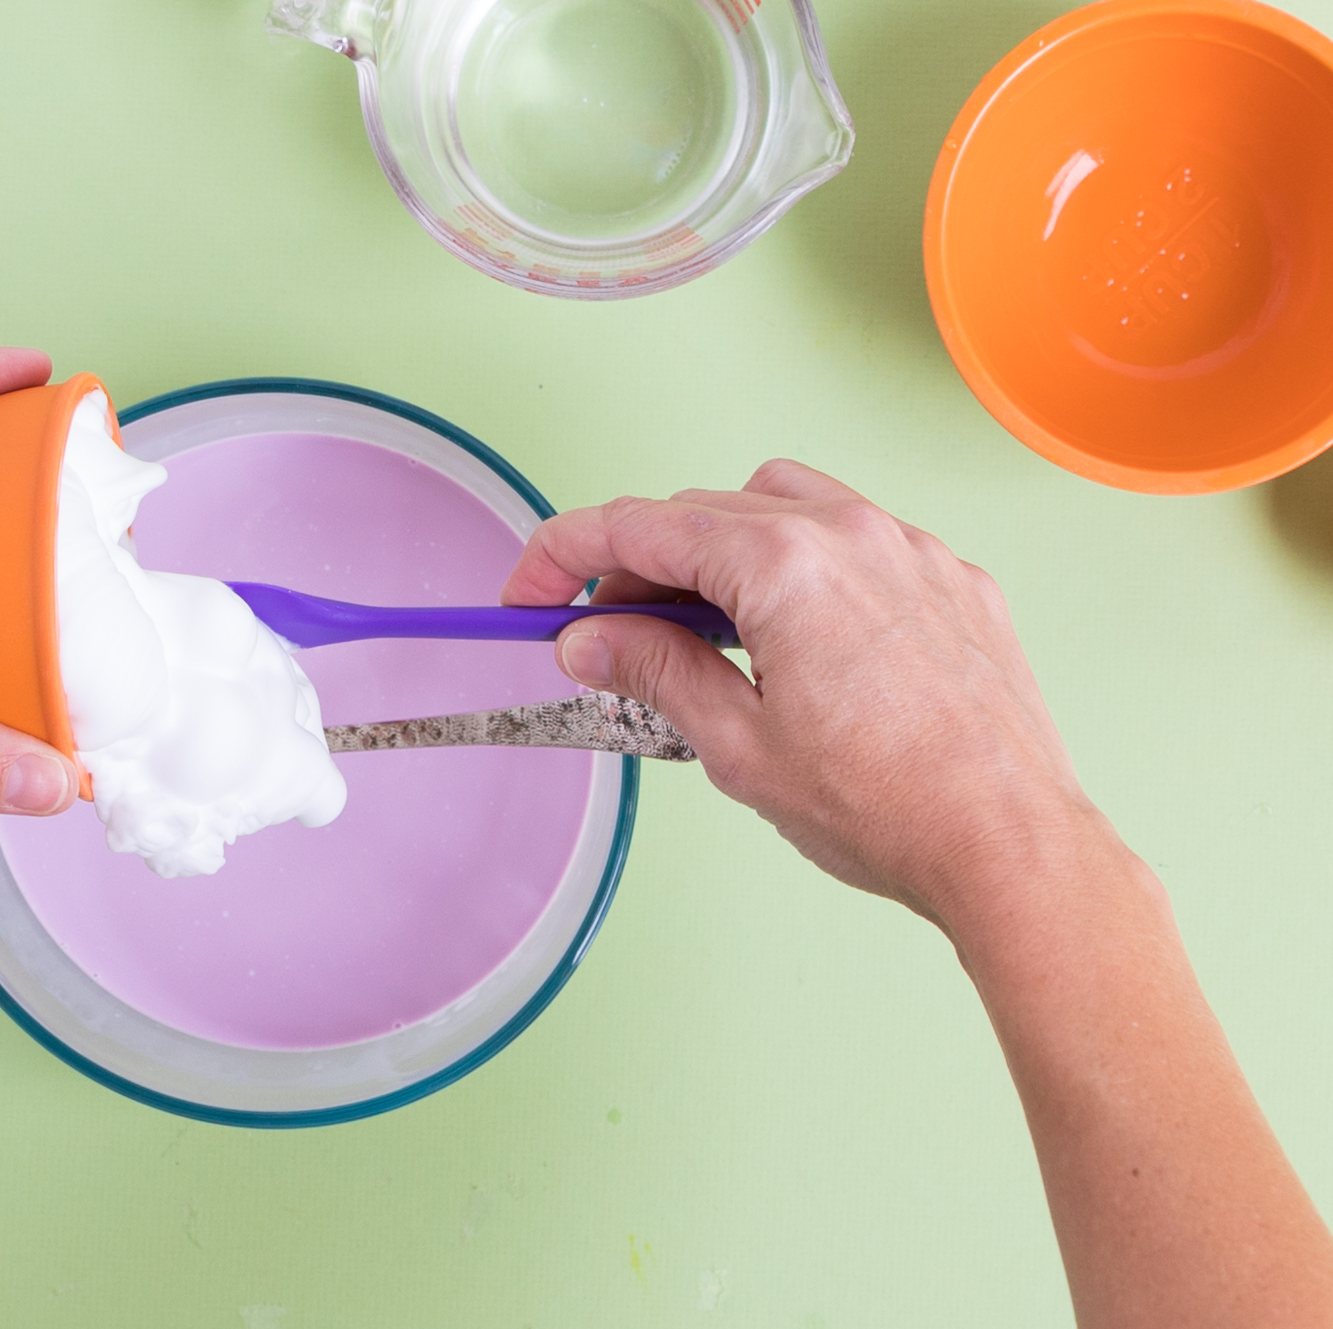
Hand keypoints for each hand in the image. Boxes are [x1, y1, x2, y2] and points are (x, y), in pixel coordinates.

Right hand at [503, 458, 1099, 933]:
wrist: (1010, 845)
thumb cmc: (888, 808)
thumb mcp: (739, 746)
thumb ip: (655, 670)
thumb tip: (590, 638)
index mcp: (784, 567)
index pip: (638, 529)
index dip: (563, 555)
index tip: (529, 592)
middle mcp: (850, 533)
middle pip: (703, 513)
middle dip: (638, 565)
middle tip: (605, 632)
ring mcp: (909, 550)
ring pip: (782, 505)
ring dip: (721, 550)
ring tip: (704, 629)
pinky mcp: (951, 579)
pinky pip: (855, 538)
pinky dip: (801, 567)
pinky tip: (796, 639)